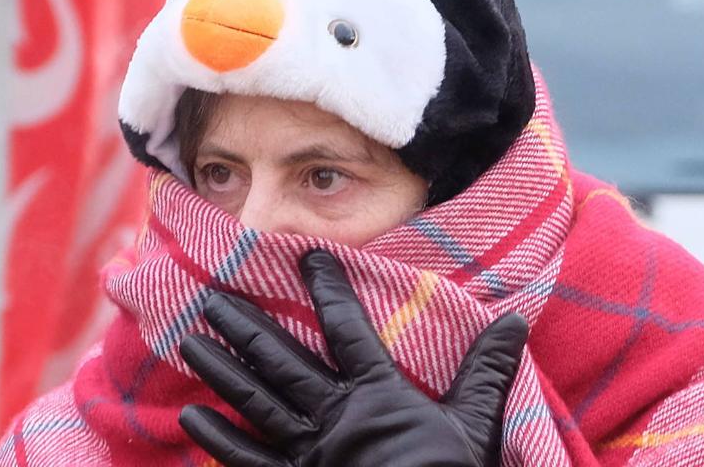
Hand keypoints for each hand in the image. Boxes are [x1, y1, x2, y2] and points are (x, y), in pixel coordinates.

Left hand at [179, 249, 527, 466]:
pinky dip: (220, 441)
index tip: (306, 258)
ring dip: (223, 370)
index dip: (327, 290)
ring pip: (257, 401)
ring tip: (190, 341)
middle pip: (283, 360)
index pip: (348, 330)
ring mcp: (308, 453)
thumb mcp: (476, 426)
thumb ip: (487, 370)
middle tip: (212, 295)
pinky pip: (249, 460)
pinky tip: (191, 418)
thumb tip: (513, 320)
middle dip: (248, 325)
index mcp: (378, 395)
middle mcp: (334, 416)